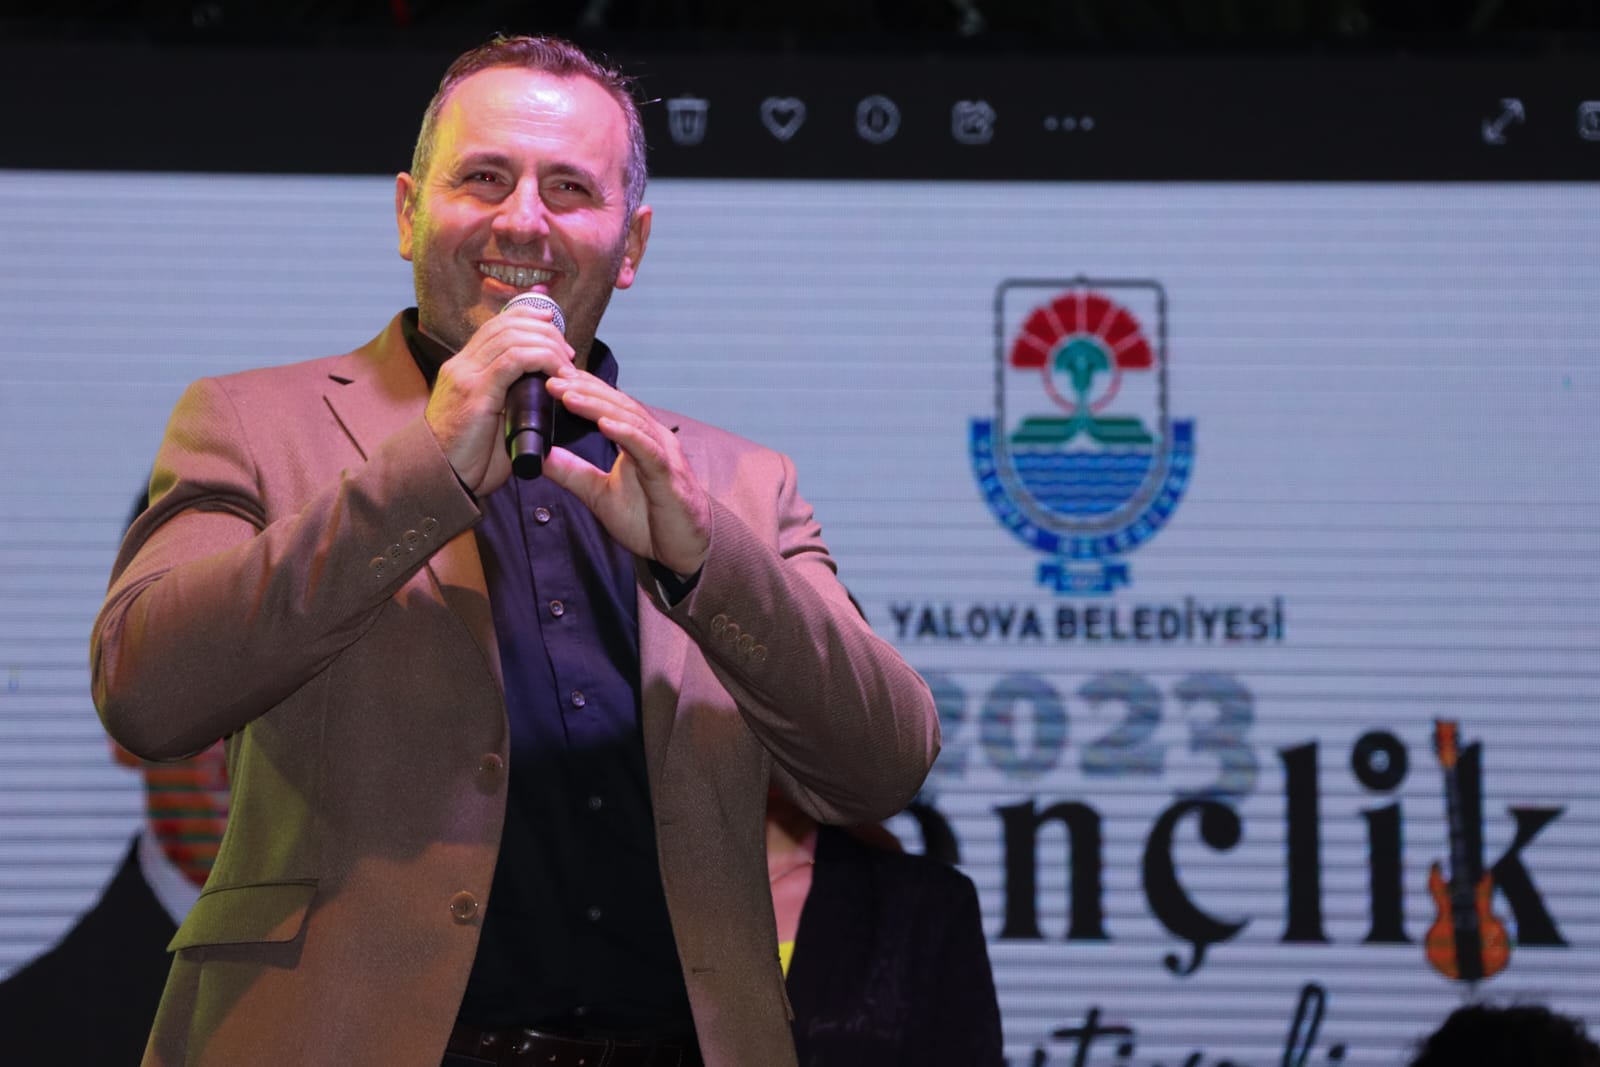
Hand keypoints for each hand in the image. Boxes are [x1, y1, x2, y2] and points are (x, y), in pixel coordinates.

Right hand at [424, 304, 574, 495]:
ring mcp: (466, 376)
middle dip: (544, 332)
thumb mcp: (489, 420)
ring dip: (547, 345)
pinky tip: (557, 372)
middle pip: (507, 325)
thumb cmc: (468, 458)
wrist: (438, 480)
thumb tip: (544, 392)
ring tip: (566, 363)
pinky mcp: (475, 393)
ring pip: (512, 337)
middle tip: (567, 352)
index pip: (496, 325)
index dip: (528, 317)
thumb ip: (508, 399)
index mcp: (463, 368)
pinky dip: (541, 359)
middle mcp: (461, 365)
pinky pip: (514, 360)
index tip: (554, 328)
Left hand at [543, 372, 711, 576]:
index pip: (608, 406)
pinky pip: (647, 449)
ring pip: (630, 421)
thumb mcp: (599, 494)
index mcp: (637, 439)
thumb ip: (572, 473)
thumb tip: (540, 455)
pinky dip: (626, 434)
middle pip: (617, 405)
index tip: (551, 377)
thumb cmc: (650, 520)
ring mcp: (663, 454)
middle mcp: (652, 439)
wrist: (685, 550)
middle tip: (552, 378)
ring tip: (568, 396)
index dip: (582, 389)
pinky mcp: (669, 476)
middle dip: (583, 390)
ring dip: (598, 406)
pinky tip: (604, 424)